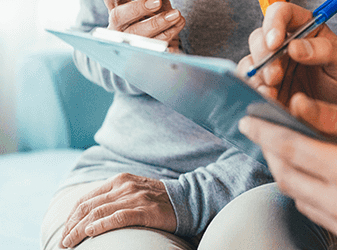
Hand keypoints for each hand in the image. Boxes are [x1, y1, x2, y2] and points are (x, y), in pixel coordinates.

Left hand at [61, 173, 176, 246]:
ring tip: (69, 244)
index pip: (86, 199)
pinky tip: (90, 234)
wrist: (187, 199)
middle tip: (63, 243)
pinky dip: (101, 226)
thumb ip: (114, 197)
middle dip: (71, 226)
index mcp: (119, 180)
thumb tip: (89, 215)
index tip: (64, 232)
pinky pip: (117, 218)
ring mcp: (135, 197)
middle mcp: (125, 186)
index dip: (71, 217)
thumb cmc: (158, 200)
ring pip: (98, 213)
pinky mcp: (145, 210)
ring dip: (79, 231)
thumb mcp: (133, 191)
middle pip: (89, 207)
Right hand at [103, 0, 183, 49]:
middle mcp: (118, 24)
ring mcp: (127, 40)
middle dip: (138, 8)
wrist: (156, 42)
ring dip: (158, 23)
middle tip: (157, 1)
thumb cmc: (151, 16)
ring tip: (176, 14)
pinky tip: (177, 29)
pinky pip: (152, 47)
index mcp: (118, 7)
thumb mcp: (154, 1)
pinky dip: (167, 36)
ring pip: (137, 34)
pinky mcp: (140, 53)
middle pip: (120, 16)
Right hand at [238, 1, 336, 106]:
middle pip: (260, 37)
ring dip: (257, 75)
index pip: (283, 13)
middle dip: (263, 54)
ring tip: (273, 92)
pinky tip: (269, 100)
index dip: (274, 23)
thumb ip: (326, 51)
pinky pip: (250, 84)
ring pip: (251, 60)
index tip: (276, 42)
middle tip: (275, 76)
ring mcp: (273, 66)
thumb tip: (294, 46)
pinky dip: (255, 91)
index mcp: (306, 29)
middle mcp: (285, 44)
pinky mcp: (266, 88)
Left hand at [240, 94, 336, 249]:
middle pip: (287, 178)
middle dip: (272, 152)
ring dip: (290, 173)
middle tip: (266, 132)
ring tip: (294, 150)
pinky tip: (318, 174)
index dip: (266, 133)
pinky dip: (310, 193)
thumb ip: (328, 116)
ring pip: (299, 199)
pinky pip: (317, 215)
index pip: (292, 150)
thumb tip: (294, 105)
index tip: (249, 121)